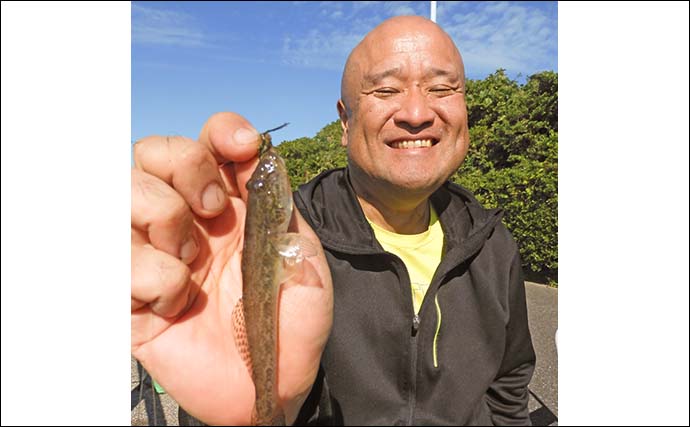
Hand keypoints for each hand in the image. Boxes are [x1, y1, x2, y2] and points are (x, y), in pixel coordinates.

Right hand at [131, 112, 332, 424]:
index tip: (243, 146)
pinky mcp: (130, 292)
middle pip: (155, 151)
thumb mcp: (304, 262)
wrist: (271, 384)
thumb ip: (282, 212)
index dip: (223, 131)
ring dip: (162, 217)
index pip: (213, 142)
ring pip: (124, 190)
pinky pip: (116, 257)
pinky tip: (176, 301)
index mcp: (233, 206)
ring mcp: (156, 252)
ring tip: (192, 261)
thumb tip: (263, 166)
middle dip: (185, 167)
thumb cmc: (292, 324)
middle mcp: (189, 220)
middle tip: (212, 211)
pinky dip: (150, 273)